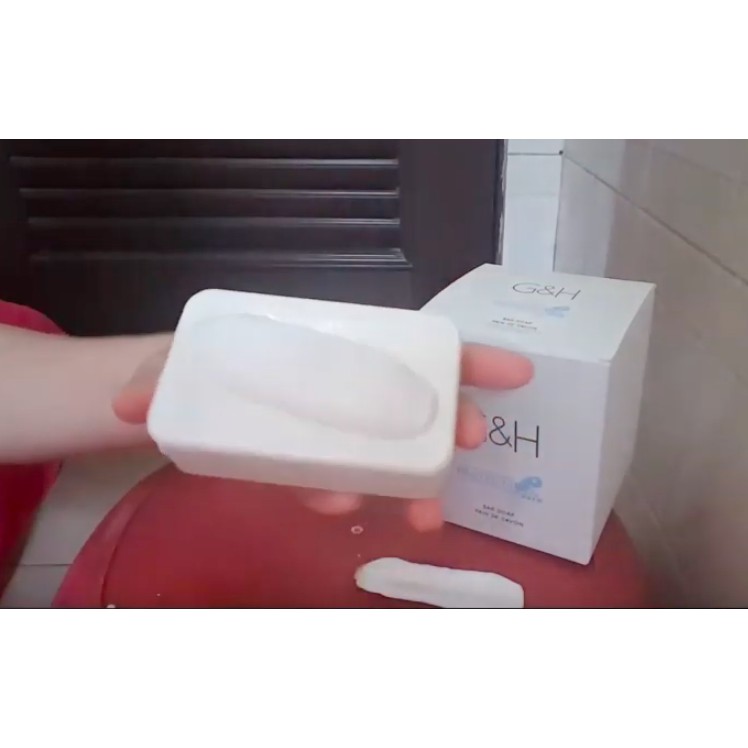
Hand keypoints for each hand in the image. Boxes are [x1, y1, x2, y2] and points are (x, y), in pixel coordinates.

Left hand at [113, 340, 532, 530]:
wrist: (186, 409)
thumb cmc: (204, 371)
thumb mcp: (185, 362)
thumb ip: (161, 375)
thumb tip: (132, 403)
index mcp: (339, 349)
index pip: (414, 348)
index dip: (467, 359)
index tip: (516, 372)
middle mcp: (350, 392)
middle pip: (421, 406)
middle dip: (453, 422)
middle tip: (467, 438)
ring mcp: (338, 436)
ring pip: (395, 458)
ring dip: (414, 483)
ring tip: (418, 511)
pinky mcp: (317, 471)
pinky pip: (348, 486)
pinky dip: (352, 497)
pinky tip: (337, 508)